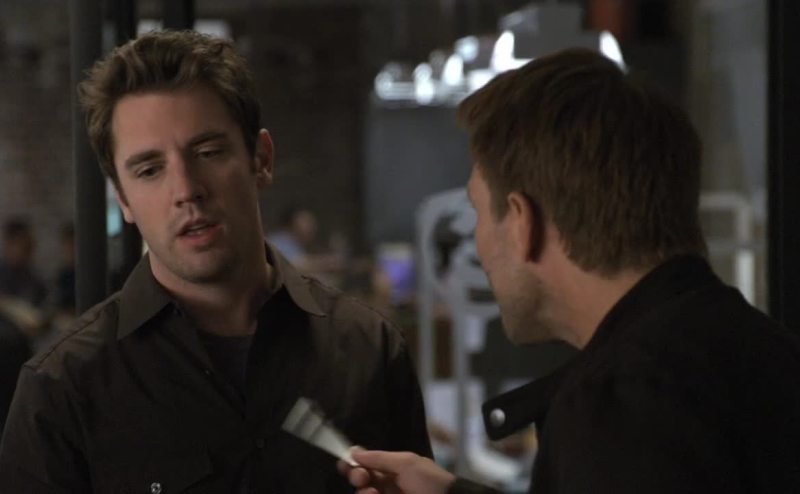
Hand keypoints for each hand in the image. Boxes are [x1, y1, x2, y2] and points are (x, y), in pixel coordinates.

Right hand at [337, 448, 455, 493]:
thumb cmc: (429, 480)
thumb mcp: (406, 463)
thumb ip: (379, 458)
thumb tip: (354, 451)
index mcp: (392, 469)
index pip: (367, 464)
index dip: (354, 462)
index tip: (345, 461)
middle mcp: (387, 484)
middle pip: (361, 479)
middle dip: (356, 476)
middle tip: (361, 477)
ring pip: (364, 493)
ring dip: (363, 491)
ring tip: (372, 492)